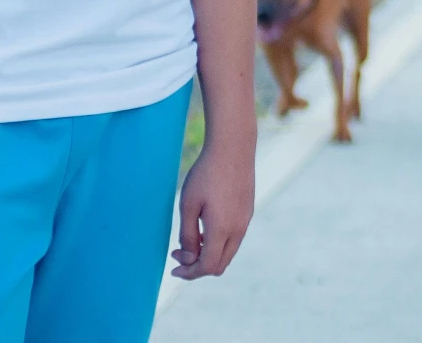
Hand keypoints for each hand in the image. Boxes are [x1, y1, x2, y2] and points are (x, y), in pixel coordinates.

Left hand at [171, 140, 253, 279]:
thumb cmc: (206, 175)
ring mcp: (245, 221)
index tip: (173, 268)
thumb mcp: (188, 205)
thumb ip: (188, 235)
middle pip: (220, 265)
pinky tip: (205, 227)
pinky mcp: (247, 212)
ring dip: (209, 254)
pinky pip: (234, 239)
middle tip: (179, 255)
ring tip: (191, 240)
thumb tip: (189, 258)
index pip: (207, 266)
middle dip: (198, 267)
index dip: (189, 273)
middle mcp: (238, 229)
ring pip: (228, 253)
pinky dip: (218, 243)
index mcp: (222, 229)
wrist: (233, 148)